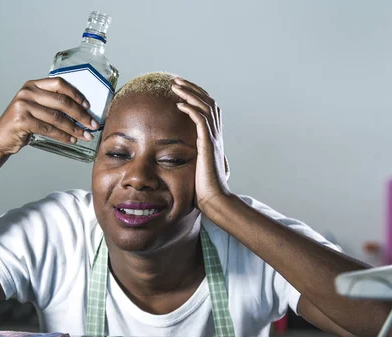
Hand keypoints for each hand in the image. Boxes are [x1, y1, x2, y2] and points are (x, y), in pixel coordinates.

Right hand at [0, 77, 100, 154]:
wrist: (0, 139)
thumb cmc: (21, 124)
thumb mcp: (34, 107)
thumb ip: (51, 104)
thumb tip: (80, 111)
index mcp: (32, 85)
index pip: (59, 83)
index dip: (76, 94)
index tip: (88, 106)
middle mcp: (27, 92)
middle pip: (62, 101)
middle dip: (81, 114)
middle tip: (93, 124)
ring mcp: (23, 105)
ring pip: (57, 117)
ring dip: (75, 128)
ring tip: (85, 135)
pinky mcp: (22, 120)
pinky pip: (49, 129)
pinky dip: (63, 136)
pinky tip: (72, 140)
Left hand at [172, 77, 229, 211]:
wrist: (215, 200)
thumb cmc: (204, 189)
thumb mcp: (196, 168)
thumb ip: (192, 159)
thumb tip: (181, 159)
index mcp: (213, 139)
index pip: (208, 110)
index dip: (196, 96)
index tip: (181, 89)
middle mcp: (216, 135)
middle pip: (208, 102)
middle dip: (192, 89)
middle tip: (176, 81)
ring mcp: (213, 139)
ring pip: (205, 107)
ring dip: (190, 94)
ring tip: (175, 86)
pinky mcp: (208, 144)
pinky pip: (201, 120)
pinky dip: (191, 109)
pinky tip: (179, 104)